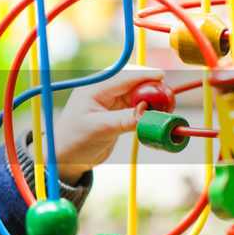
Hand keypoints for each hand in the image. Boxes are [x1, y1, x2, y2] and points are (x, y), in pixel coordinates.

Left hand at [48, 65, 164, 183]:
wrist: (67, 158)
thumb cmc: (75, 141)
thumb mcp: (100, 129)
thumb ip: (125, 120)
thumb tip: (149, 114)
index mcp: (93, 89)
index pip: (122, 77)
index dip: (143, 75)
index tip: (161, 76)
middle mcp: (103, 91)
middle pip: (132, 82)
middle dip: (150, 87)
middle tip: (166, 95)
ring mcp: (111, 102)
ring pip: (136, 95)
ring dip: (150, 100)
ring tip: (165, 107)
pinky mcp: (117, 114)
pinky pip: (136, 107)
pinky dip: (147, 111)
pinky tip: (156, 115)